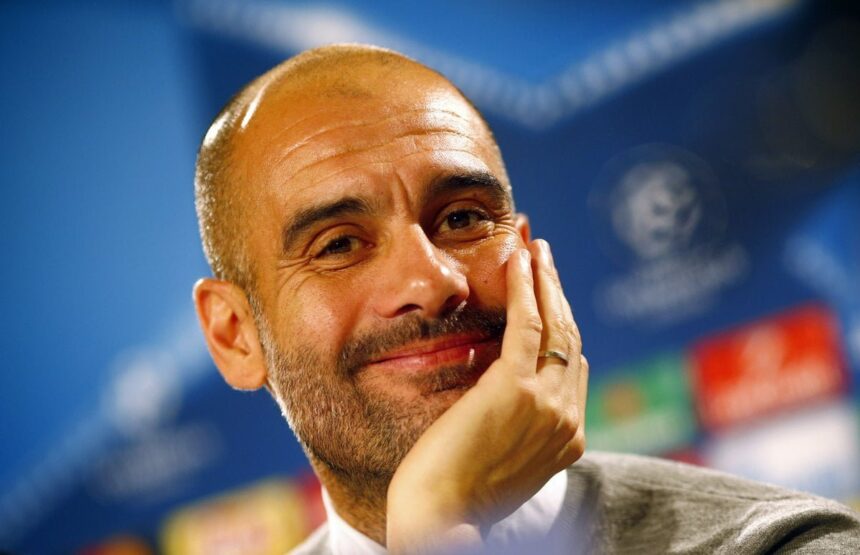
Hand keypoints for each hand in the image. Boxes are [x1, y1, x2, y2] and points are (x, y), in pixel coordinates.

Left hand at [386, 239, 588, 553]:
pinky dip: (525, 285)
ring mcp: (548, 403)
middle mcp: (568, 418)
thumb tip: (505, 389)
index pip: (571, 366)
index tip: (548, 296)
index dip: (560, 324)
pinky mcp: (516, 388)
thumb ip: (516, 424)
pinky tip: (518, 257)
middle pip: (569, 339)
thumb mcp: (502, 458)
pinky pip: (527, 323)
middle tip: (544, 257)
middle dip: (557, 292)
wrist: (442, 520)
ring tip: (534, 246)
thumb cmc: (456, 495)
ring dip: (545, 279)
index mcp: (568, 438)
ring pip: (555, 325)